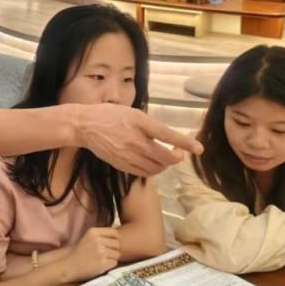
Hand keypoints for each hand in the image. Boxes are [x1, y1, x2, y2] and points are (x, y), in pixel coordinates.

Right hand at [62, 227, 120, 281]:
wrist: (69, 265)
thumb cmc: (80, 251)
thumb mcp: (88, 237)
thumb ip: (101, 235)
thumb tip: (118, 237)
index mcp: (94, 232)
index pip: (114, 233)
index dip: (116, 239)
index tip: (112, 243)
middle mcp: (98, 240)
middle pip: (118, 244)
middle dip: (114, 249)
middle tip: (107, 253)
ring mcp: (101, 252)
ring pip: (117, 254)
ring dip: (112, 258)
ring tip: (103, 259)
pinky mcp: (103, 263)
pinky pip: (115, 263)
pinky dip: (110, 265)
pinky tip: (102, 265)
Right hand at [74, 105, 202, 176]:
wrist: (85, 126)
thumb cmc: (110, 115)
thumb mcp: (133, 113)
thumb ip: (150, 125)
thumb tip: (166, 136)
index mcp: (140, 123)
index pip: (167, 135)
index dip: (185, 143)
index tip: (199, 149)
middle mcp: (136, 142)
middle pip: (165, 158)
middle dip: (176, 157)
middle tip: (178, 151)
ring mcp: (128, 156)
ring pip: (156, 168)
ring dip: (165, 165)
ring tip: (164, 157)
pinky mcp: (122, 165)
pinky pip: (144, 173)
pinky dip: (153, 170)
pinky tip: (151, 162)